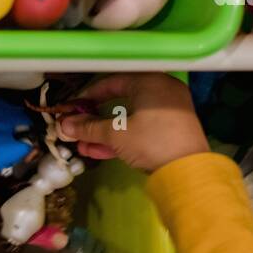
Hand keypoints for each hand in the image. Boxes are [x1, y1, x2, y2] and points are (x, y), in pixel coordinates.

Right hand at [55, 73, 208, 172]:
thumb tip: (64, 125)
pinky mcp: (172, 129)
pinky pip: (141, 128)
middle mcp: (162, 90)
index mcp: (150, 82)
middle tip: (77, 129)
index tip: (73, 108)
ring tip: (84, 145)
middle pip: (120, 101)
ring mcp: (169, 111)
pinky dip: (122, 137)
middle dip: (95, 120)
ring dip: (105, 132)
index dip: (89, 96)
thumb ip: (88, 127)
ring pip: (130, 118)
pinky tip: (100, 151)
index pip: (112, 82)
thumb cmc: (151, 141)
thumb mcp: (115, 134)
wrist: (188, 171)